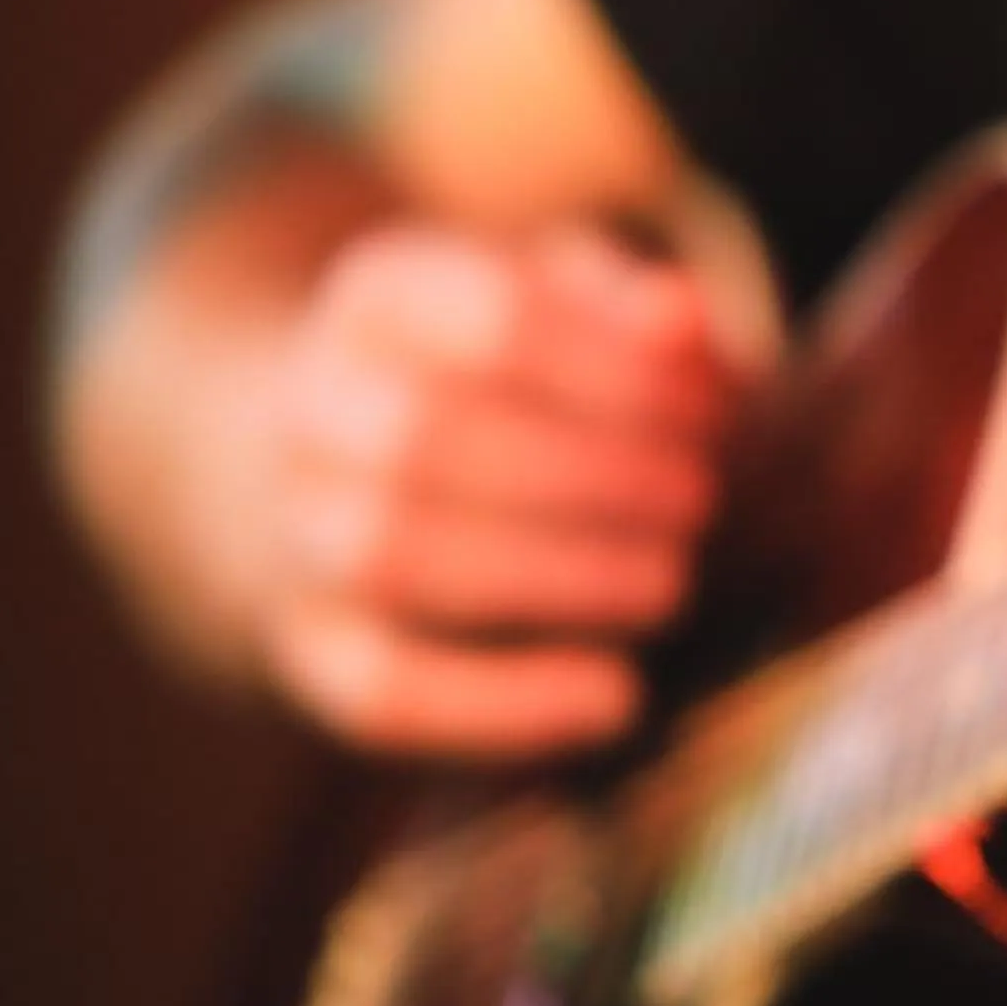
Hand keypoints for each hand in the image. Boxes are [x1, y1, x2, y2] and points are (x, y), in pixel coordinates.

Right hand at [240, 223, 736, 755]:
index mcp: (381, 301)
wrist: (365, 464)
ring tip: (671, 582)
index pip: (493, 317)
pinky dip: (508, 704)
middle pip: (426, 435)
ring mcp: (296, 532)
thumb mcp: (573, 315)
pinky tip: (620, 697)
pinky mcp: (314, 650)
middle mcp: (311, 409)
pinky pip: (383, 692)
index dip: (620, 373)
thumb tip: (682, 316)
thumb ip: (634, 312)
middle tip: (700, 502)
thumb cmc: (518, 380)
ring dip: (555, 578)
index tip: (710, 415)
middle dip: (590, 477)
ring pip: (390, 558)